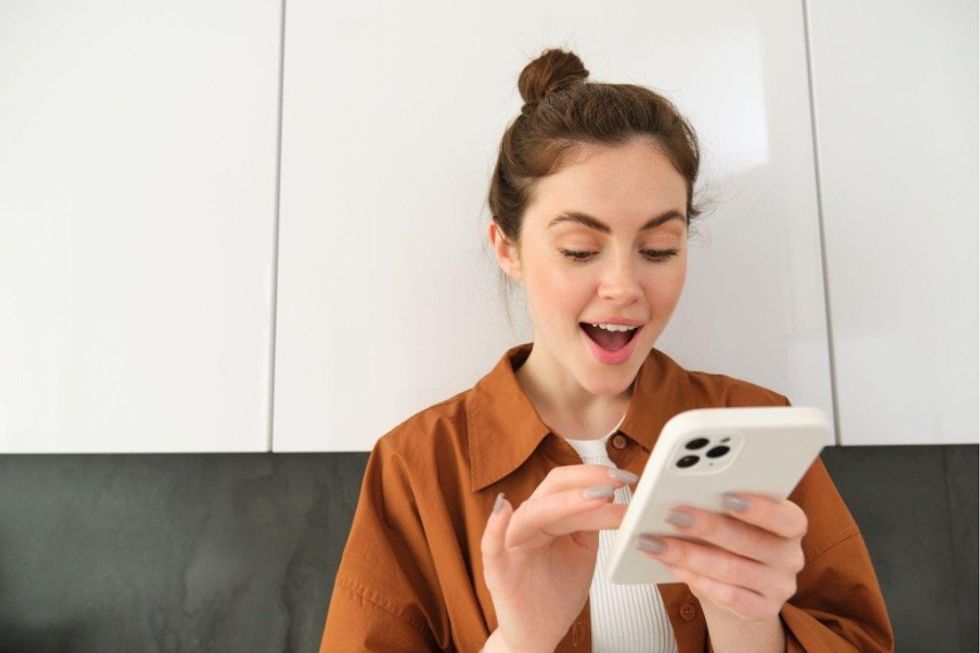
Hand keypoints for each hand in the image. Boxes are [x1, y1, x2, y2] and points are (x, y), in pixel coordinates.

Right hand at [480, 464, 634, 651]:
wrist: (539, 633)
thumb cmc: (557, 592)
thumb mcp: (583, 551)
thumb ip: (592, 522)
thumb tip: (614, 494)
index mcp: (548, 516)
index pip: (568, 486)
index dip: (595, 477)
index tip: (626, 478)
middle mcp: (528, 523)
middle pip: (551, 489)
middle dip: (586, 482)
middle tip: (618, 483)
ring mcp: (511, 545)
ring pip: (533, 513)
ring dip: (566, 503)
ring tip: (598, 498)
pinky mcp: (498, 572)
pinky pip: (491, 547)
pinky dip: (494, 527)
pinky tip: (504, 509)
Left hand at [638, 493, 806, 621]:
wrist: (741, 587)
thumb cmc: (730, 541)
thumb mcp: (729, 518)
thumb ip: (711, 506)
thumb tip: (674, 499)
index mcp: (791, 524)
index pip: (786, 517)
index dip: (760, 508)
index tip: (726, 496)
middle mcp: (790, 556)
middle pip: (749, 541)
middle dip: (707, 527)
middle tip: (673, 516)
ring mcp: (780, 587)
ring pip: (733, 571)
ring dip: (689, 556)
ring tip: (657, 544)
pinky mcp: (764, 610)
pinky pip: (729, 597)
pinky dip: (697, 580)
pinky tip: (673, 566)